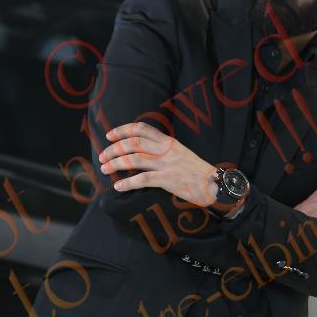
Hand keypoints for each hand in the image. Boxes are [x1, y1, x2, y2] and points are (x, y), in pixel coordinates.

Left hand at [99, 121, 217, 206]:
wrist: (215, 184)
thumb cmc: (196, 171)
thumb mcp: (180, 153)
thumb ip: (163, 149)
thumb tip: (141, 151)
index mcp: (168, 141)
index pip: (142, 128)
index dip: (123, 130)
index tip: (109, 135)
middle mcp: (166, 150)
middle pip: (133, 144)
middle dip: (114, 149)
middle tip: (102, 157)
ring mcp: (167, 164)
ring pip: (134, 160)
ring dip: (116, 164)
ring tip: (105, 170)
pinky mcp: (168, 180)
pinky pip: (143, 179)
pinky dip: (128, 183)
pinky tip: (118, 187)